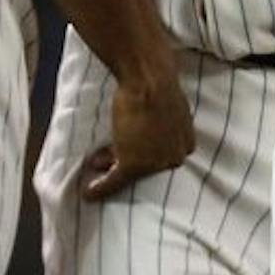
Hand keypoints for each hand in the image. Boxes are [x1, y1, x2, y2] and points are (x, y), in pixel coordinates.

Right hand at [82, 73, 194, 199]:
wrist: (149, 80)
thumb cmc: (158, 84)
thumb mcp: (167, 106)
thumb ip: (163, 123)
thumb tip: (145, 128)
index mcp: (186, 141)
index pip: (163, 154)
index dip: (143, 152)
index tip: (128, 150)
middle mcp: (174, 157)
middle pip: (147, 165)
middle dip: (125, 159)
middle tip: (107, 158)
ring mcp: (154, 164)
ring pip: (129, 173)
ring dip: (109, 172)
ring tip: (94, 167)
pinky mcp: (133, 166)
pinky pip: (113, 182)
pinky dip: (100, 188)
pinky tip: (88, 193)